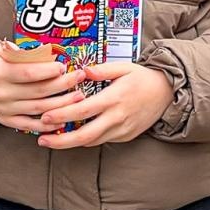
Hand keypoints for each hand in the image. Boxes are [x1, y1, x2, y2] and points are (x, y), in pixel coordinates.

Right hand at [0, 42, 87, 133]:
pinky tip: (63, 119)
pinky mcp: (7, 121)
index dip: (47, 71)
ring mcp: (5, 109)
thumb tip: (41, 50)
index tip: (63, 67)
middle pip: (38, 91)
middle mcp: (2, 93)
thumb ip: (18, 51)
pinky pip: (31, 125)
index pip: (27, 73)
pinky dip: (48, 125)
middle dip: (62, 84)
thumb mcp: (0, 51)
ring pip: (38, 109)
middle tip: (80, 77)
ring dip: (61, 104)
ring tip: (79, 96)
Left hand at [37, 62, 172, 148]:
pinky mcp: (126, 136)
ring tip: (52, 140)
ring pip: (92, 141)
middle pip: (84, 135)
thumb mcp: (124, 67)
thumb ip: (102, 70)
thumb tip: (82, 70)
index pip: (82, 111)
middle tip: (42, 140)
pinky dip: (87, 139)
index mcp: (114, 98)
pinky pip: (102, 140)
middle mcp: (117, 117)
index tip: (44, 118)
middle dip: (61, 141)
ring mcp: (122, 130)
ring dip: (71, 142)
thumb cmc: (143, 78)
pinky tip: (74, 136)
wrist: (168, 93)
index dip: (62, 115)